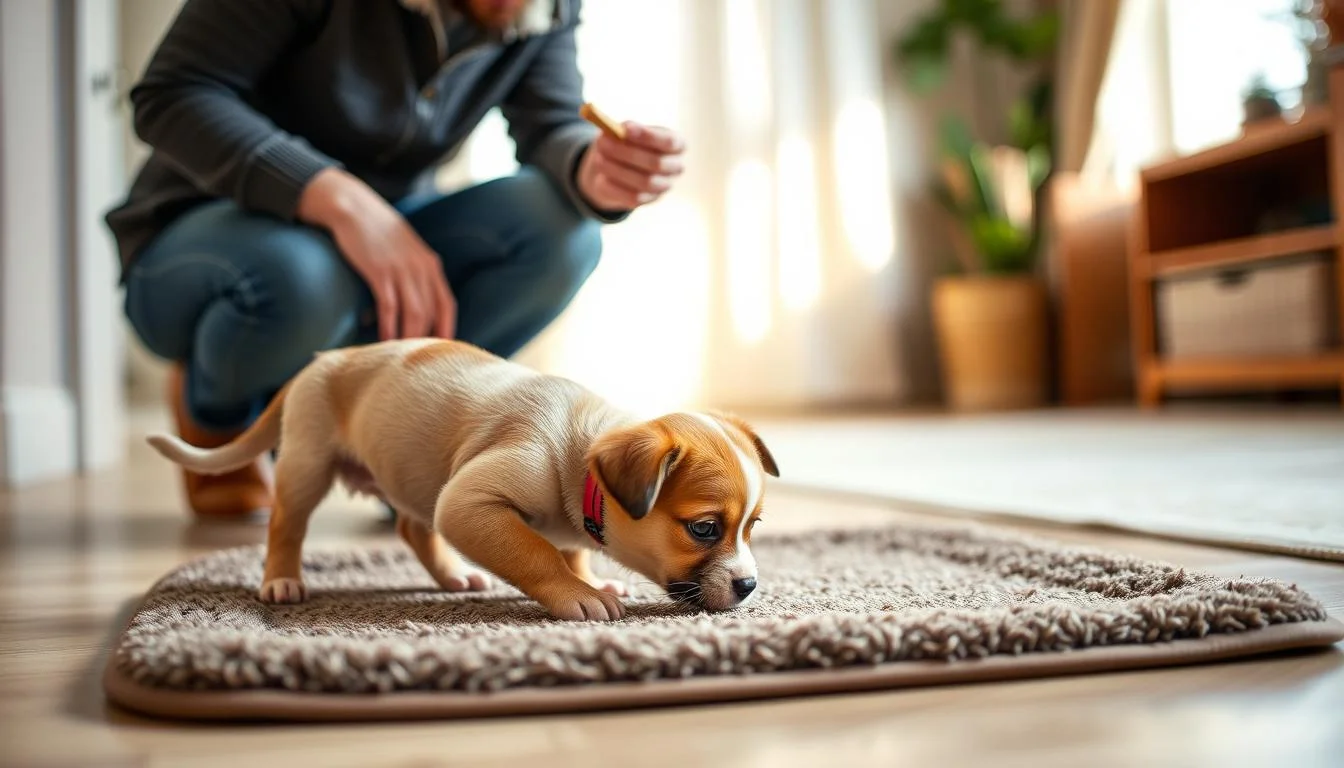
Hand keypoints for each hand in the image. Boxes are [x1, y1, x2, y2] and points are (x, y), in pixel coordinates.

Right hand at [296, 168, 455, 340]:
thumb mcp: (406, 251)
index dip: (447, 329)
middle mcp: (421, 268)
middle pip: (430, 313)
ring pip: (414, 313)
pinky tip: (384, 340)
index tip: (443, 351)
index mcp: (430, 265)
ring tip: (400, 357)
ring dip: (408, 338)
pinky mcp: (379, 271)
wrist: (353, 208)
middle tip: (416, 362)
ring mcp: (401, 269)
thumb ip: (415, 275)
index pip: (447, 304)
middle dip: (424, 340)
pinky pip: (389, 306)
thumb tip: (414, 306)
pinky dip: (388, 326)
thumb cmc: (378, 233)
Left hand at [576, 122, 685, 211]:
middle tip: (603, 144)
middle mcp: (675, 167)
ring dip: (618, 170)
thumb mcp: (625, 130)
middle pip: (656, 163)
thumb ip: (621, 129)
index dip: (648, 136)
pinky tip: (601, 178)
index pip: (669, 142)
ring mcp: (663, 186)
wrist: (619, 166)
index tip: (626, 129)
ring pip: (644, 182)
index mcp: (676, 144)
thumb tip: (611, 132)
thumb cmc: (627, 142)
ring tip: (598, 160)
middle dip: (627, 153)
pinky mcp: (648, 200)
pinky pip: (632, 197)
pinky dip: (614, 186)